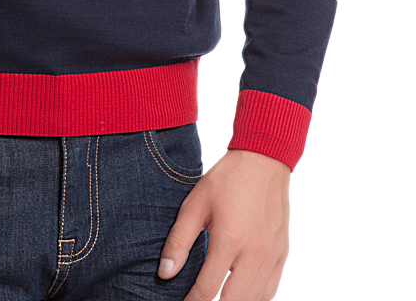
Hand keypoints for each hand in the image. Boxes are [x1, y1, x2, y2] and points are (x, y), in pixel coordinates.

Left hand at [158, 149, 289, 300]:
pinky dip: (256, 298)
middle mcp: (254, 252)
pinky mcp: (282, 252)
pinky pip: (271, 289)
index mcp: (229, 239)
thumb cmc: (226, 180)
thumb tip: (165, 273)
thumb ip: (179, 240)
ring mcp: (272, 254)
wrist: (263, 160)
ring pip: (255, 299)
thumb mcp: (195, 204)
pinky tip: (241, 296)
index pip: (208, 288)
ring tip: (217, 299)